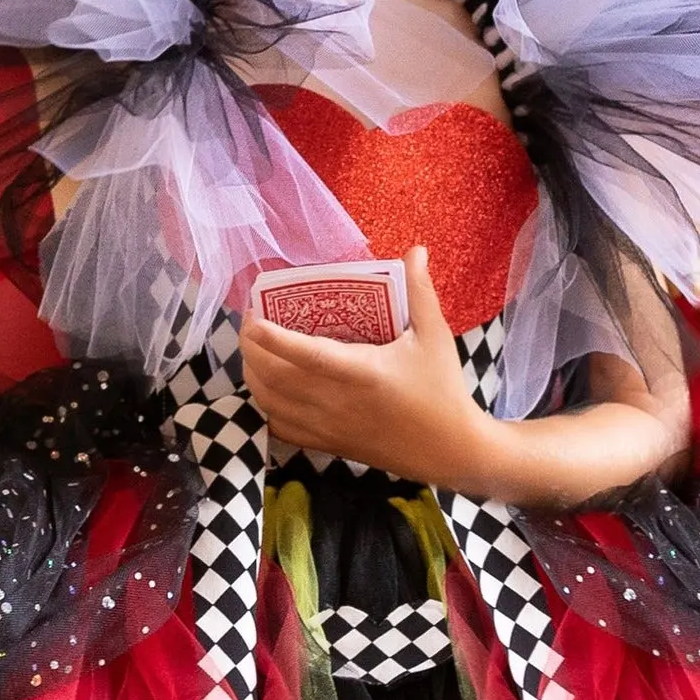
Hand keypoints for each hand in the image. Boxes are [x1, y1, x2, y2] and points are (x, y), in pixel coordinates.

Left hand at [239, 249, 505, 494]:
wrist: (448, 450)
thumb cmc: (442, 389)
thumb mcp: (435, 336)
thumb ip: (420, 291)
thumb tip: (416, 250)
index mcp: (362, 372)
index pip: (308, 355)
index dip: (274, 338)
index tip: (253, 317)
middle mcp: (336, 402)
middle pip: (275, 376)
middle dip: (251, 347)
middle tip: (251, 319)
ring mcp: (327, 426)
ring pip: (270, 401)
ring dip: (253, 372)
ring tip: (254, 346)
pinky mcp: (325, 443)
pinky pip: (278, 425)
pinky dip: (264, 403)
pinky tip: (267, 384)